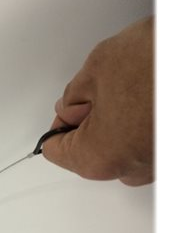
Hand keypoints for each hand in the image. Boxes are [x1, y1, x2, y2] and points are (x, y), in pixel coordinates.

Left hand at [43, 16, 153, 185]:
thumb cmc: (162, 62)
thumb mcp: (97, 68)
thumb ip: (74, 95)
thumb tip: (69, 106)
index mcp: (98, 157)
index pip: (55, 149)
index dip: (59, 121)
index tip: (67, 108)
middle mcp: (131, 170)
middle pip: (90, 150)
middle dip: (91, 119)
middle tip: (106, 88)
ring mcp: (158, 166)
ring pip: (121, 146)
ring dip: (121, 121)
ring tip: (137, 88)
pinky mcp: (176, 156)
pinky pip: (147, 142)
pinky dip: (145, 124)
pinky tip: (153, 97)